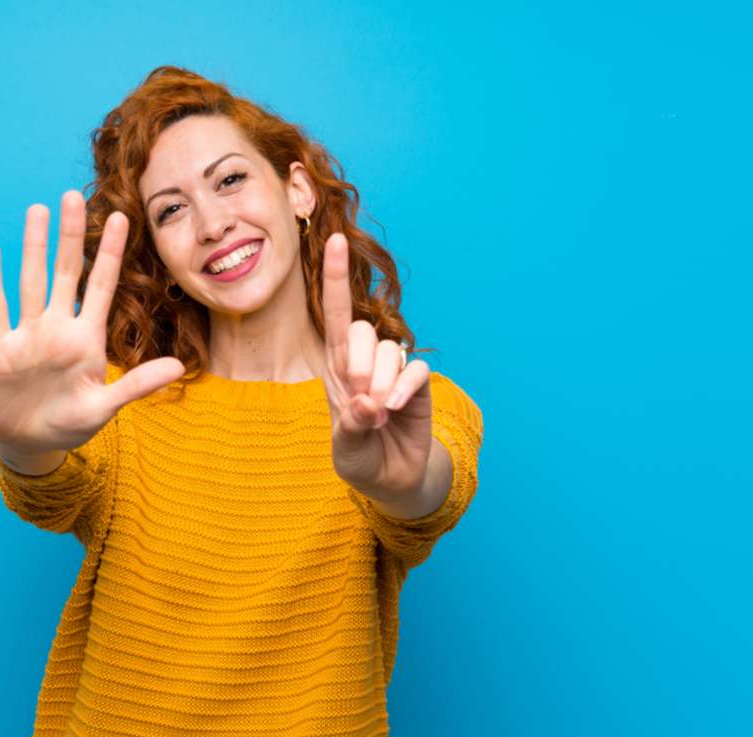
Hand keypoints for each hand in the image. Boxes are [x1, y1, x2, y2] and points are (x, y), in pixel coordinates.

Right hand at [0, 190, 184, 455]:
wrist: (30, 441)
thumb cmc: (70, 424)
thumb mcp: (106, 407)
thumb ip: (138, 385)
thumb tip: (180, 367)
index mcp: (86, 339)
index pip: (101, 286)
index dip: (110, 253)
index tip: (120, 217)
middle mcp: (58, 327)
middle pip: (65, 272)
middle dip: (70, 235)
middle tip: (72, 196)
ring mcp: (28, 334)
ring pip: (31, 281)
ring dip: (32, 247)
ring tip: (37, 210)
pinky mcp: (0, 346)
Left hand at [319, 233, 433, 504]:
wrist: (392, 479)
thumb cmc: (359, 458)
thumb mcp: (345, 449)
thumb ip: (351, 427)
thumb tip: (369, 402)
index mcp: (335, 366)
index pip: (334, 315)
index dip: (336, 278)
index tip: (337, 242)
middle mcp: (363, 361)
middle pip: (361, 331)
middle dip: (358, 366)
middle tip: (360, 401)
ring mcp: (392, 369)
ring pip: (388, 351)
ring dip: (381, 384)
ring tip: (378, 416)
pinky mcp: (418, 382)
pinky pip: (415, 369)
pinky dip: (403, 389)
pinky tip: (395, 410)